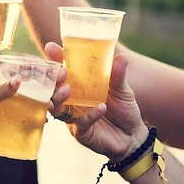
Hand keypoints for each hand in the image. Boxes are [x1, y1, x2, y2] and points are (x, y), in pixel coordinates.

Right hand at [45, 42, 147, 162]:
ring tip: (68, 89)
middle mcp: (71, 100)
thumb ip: (118, 75)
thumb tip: (122, 57)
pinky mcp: (81, 132)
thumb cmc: (124, 110)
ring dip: (59, 97)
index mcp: (78, 86)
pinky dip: (90, 115)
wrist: (133, 136)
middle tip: (60, 73)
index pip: (62, 70)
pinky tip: (101, 108)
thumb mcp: (122, 90)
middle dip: (52, 80)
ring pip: (57, 108)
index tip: (51, 48)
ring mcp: (73, 117)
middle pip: (52, 89)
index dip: (55, 59)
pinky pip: (80, 123)